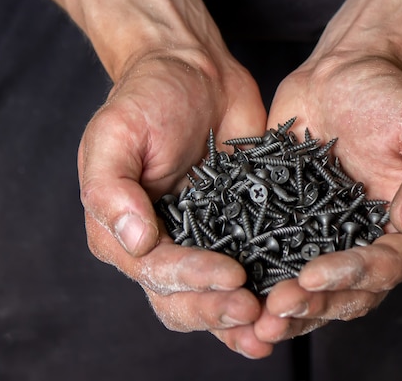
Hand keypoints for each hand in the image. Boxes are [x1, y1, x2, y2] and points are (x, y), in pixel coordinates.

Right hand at [77, 49, 277, 356]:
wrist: (194, 71)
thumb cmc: (147, 97)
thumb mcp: (116, 132)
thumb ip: (110, 187)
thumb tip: (135, 242)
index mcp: (124, 231)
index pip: (157, 270)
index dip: (192, 279)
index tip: (231, 276)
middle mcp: (161, 245)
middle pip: (184, 298)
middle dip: (218, 310)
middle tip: (254, 312)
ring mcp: (202, 241)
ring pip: (215, 297)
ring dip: (240, 320)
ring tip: (272, 330)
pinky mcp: (239, 229)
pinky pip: (251, 268)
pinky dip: (266, 291)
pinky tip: (290, 305)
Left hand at [255, 55, 401, 341]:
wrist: (341, 76)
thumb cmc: (390, 96)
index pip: (390, 265)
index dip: (354, 276)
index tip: (314, 274)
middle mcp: (373, 243)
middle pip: (351, 291)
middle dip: (315, 304)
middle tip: (276, 308)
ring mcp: (332, 241)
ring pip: (316, 290)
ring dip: (289, 310)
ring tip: (254, 319)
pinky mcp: (296, 229)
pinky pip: (281, 263)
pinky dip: (262, 283)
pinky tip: (235, 293)